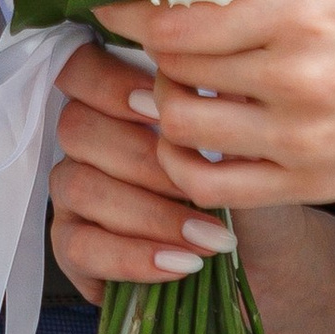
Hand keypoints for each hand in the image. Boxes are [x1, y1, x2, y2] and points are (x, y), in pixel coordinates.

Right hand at [50, 39, 240, 300]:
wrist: (264, 252)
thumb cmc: (248, 182)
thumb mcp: (243, 136)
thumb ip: (213, 103)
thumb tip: (203, 88)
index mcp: (116, 96)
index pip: (80, 69)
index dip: (109, 85)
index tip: (161, 107)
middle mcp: (84, 138)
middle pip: (77, 128)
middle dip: (146, 161)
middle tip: (206, 187)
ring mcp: (71, 190)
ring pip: (79, 187)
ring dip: (150, 215)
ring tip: (210, 237)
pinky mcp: (70, 245)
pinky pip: (79, 247)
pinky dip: (133, 257)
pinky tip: (182, 263)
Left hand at [92, 0, 334, 215]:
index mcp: (304, 12)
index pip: (181, 20)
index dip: (135, 14)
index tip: (117, 10)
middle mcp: (296, 78)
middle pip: (175, 71)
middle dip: (155, 56)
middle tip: (156, 45)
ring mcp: (302, 140)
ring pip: (184, 129)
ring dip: (168, 106)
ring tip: (179, 89)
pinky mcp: (313, 184)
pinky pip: (216, 185)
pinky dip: (188, 165)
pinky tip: (196, 141)